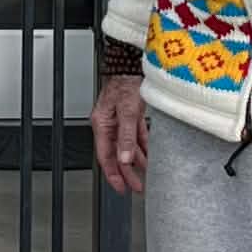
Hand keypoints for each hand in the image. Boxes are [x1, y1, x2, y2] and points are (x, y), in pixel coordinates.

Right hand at [92, 78, 148, 195]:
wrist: (131, 63)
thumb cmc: (125, 80)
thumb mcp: (127, 111)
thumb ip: (126, 136)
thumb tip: (125, 158)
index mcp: (102, 124)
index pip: (106, 156)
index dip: (113, 174)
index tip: (121, 188)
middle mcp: (110, 124)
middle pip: (117, 154)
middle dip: (127, 172)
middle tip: (136, 187)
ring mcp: (120, 120)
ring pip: (127, 147)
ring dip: (137, 161)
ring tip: (145, 174)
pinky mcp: (131, 115)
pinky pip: (136, 136)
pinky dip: (143, 146)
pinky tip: (149, 154)